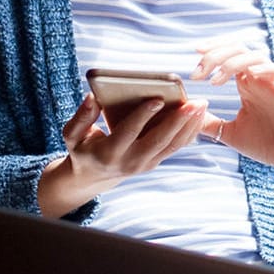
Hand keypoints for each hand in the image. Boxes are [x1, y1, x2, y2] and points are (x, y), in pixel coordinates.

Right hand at [59, 91, 209, 192]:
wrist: (93, 176)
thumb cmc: (83, 148)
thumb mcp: (72, 135)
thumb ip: (80, 117)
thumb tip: (92, 97)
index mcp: (109, 152)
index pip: (129, 132)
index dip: (143, 116)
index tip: (158, 99)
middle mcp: (130, 161)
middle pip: (158, 140)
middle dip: (177, 121)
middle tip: (193, 102)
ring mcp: (145, 164)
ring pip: (172, 145)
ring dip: (189, 125)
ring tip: (201, 105)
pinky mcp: (155, 162)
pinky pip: (176, 147)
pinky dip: (189, 132)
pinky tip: (199, 115)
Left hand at [192, 42, 273, 174]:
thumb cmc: (267, 144)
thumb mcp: (229, 133)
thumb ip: (208, 122)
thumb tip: (185, 114)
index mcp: (246, 84)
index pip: (229, 54)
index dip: (212, 50)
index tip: (194, 55)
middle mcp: (260, 80)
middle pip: (239, 50)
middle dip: (216, 55)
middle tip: (198, 73)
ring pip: (258, 57)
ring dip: (234, 63)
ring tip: (216, 81)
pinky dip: (269, 69)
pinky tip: (251, 75)